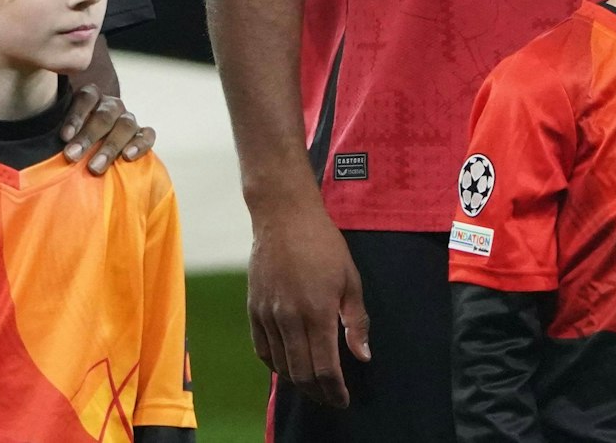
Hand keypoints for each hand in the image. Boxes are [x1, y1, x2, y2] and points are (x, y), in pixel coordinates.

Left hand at [61, 84, 154, 173]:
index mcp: (91, 97)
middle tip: (72, 156)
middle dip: (88, 137)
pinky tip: (128, 157)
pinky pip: (147, 135)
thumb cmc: (74, 139)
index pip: (86, 98)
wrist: (97, 146)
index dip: (75, 116)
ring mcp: (128, 119)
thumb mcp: (65, 132)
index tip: (64, 137)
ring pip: (125, 125)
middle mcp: (111, 105)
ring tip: (95, 167)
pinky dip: (140, 144)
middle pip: (104, 115)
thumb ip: (59, 134)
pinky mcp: (143, 134)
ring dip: (110, 146)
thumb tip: (34, 148)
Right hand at [246, 192, 369, 408]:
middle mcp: (288, 317)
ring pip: (280, 364)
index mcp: (317, 312)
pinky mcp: (253, 307)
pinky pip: (261, 348)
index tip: (343, 400)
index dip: (335, 391)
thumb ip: (356, 321)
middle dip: (318, 392)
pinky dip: (275, 364)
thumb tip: (362, 356)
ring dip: (297, 381)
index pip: (325, 368)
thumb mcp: (350, 280)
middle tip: (331, 398)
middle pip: (300, 373)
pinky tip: (287, 365)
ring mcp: (267, 313)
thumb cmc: (322, 244)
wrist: (283, 216)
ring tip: (312, 384)